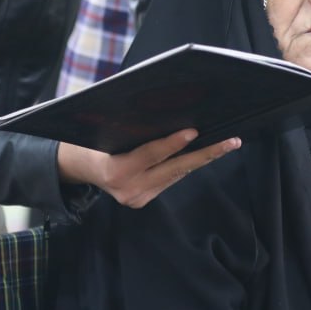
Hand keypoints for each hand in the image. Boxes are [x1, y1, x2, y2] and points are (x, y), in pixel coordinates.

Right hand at [57, 129, 239, 207]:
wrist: (80, 169)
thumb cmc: (93, 143)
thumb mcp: (106, 132)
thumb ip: (132, 127)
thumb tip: (167, 109)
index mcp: (116, 171)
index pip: (150, 154)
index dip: (172, 143)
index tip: (193, 131)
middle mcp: (129, 190)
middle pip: (174, 169)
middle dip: (205, 154)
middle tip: (230, 141)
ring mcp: (138, 198)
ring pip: (177, 174)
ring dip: (202, 158)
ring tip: (227, 143)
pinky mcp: (145, 200)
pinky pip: (171, 179)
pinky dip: (188, 164)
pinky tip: (206, 152)